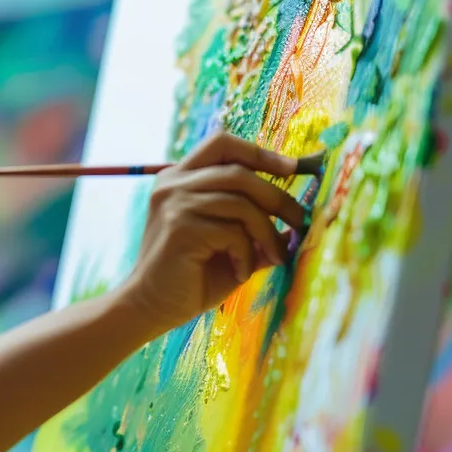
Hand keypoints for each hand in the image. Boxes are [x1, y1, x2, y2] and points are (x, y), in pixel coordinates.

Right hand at [113, 133, 308, 336]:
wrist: (151, 308)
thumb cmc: (192, 276)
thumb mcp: (229, 243)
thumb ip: (255, 225)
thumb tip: (300, 215)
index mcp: (180, 178)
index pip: (223, 144)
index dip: (260, 153)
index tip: (293, 169)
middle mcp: (173, 184)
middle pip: (239, 172)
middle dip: (278, 197)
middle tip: (300, 221)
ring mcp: (174, 204)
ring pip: (241, 203)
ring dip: (267, 233)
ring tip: (274, 257)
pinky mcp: (180, 229)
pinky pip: (232, 233)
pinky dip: (246, 256)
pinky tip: (241, 273)